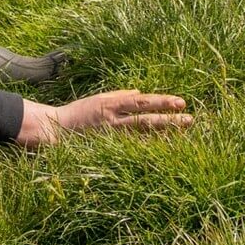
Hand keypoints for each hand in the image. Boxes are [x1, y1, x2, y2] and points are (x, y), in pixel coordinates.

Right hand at [15, 90, 192, 147]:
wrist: (55, 130)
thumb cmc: (79, 112)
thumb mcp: (100, 98)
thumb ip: (120, 96)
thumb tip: (140, 92)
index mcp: (112, 104)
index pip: (143, 102)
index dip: (162, 102)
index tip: (181, 103)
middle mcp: (114, 120)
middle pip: (147, 120)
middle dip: (168, 120)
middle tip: (189, 119)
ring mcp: (111, 137)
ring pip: (142, 136)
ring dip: (162, 135)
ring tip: (181, 134)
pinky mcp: (107, 149)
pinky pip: (131, 150)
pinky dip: (148, 150)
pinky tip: (163, 152)